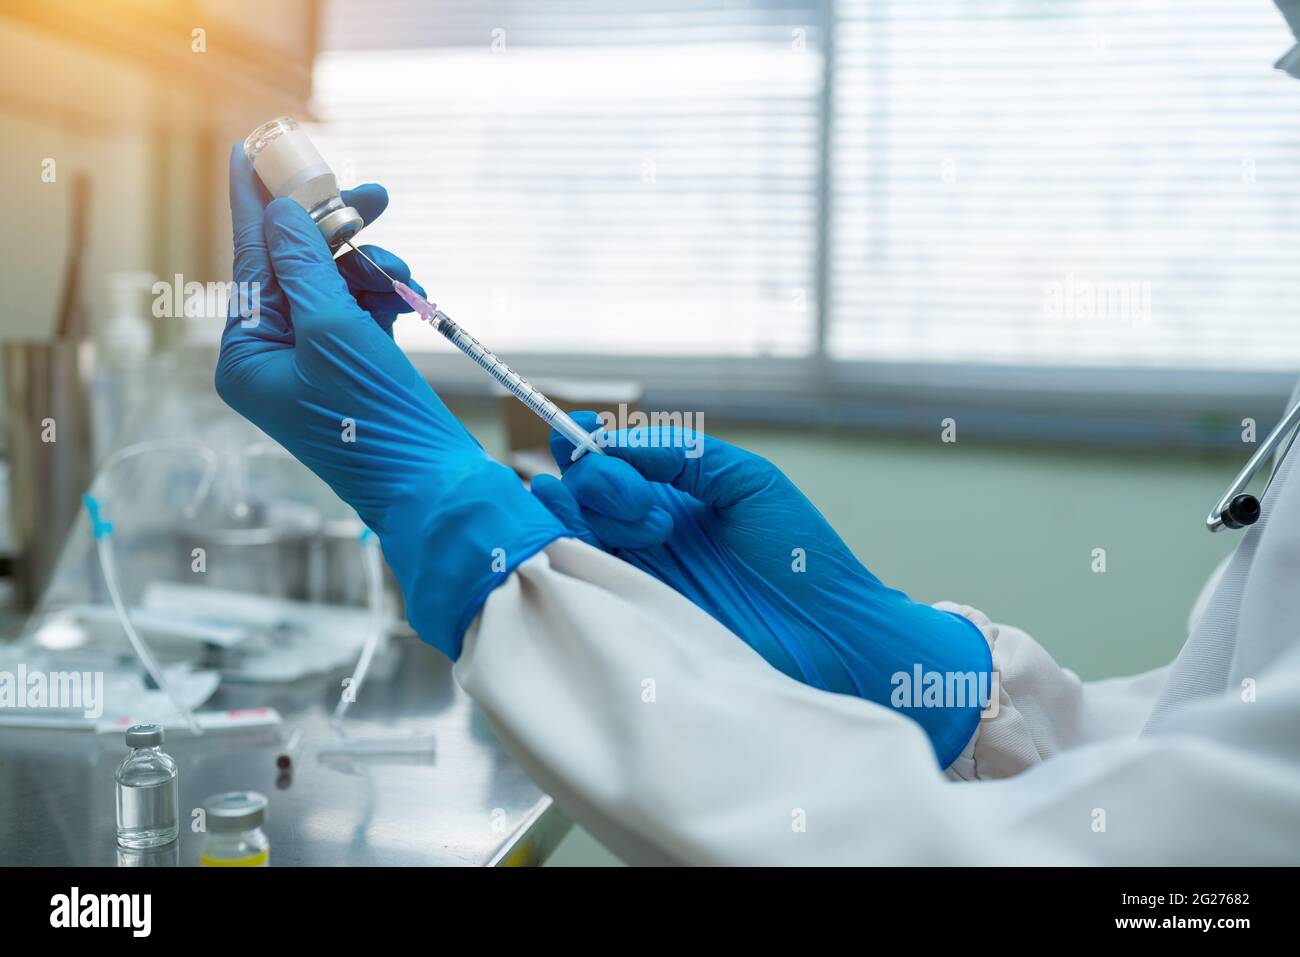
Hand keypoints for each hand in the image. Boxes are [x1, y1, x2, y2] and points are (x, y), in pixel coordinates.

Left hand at [216, 146, 564, 656]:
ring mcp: (315, 364)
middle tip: (373, 194)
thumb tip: (282, 213)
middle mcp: (273, 358)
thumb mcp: (335, 334)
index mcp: (246, 356)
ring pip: (337, 285)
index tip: (252, 149)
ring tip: (405, 279)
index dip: (257, 203)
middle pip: (297, 267)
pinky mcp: (354, 369)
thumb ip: (305, 266)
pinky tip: (412, 301)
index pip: (249, 262)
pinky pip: (362, 311)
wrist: (436, 488)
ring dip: (372, 271)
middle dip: (339, 235)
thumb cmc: (379, 424)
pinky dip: (388, 299)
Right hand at [532, 414, 990, 765]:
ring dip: (595, 512)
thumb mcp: (747, 482)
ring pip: (568, 527)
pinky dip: (569, 550)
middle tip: (651, 505)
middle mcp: (642, 531)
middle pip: (577, 487)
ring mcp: (633, 571)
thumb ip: (682, 454)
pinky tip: (603, 546)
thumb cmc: (800, 557)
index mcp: (670, 494)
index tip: (588, 433)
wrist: (826, 634)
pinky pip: (577, 577)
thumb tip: (614, 439)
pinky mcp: (629, 612)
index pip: (604, 458)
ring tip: (656, 532)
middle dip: (599, 480)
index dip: (584, 441)